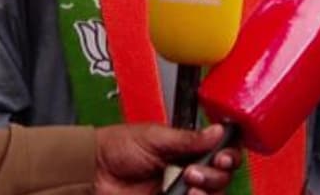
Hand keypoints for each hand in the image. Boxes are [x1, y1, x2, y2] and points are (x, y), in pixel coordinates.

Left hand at [95, 123, 239, 194]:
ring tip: (190, 183)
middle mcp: (186, 169)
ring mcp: (178, 190)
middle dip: (216, 172)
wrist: (91, 172)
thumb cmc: (115, 148)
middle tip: (197, 170)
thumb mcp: (155, 137)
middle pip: (221, 175)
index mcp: (187, 148)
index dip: (228, 153)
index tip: (223, 155)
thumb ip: (189, 138)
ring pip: (212, 192)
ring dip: (208, 187)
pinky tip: (188, 194)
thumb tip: (218, 131)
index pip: (220, 150)